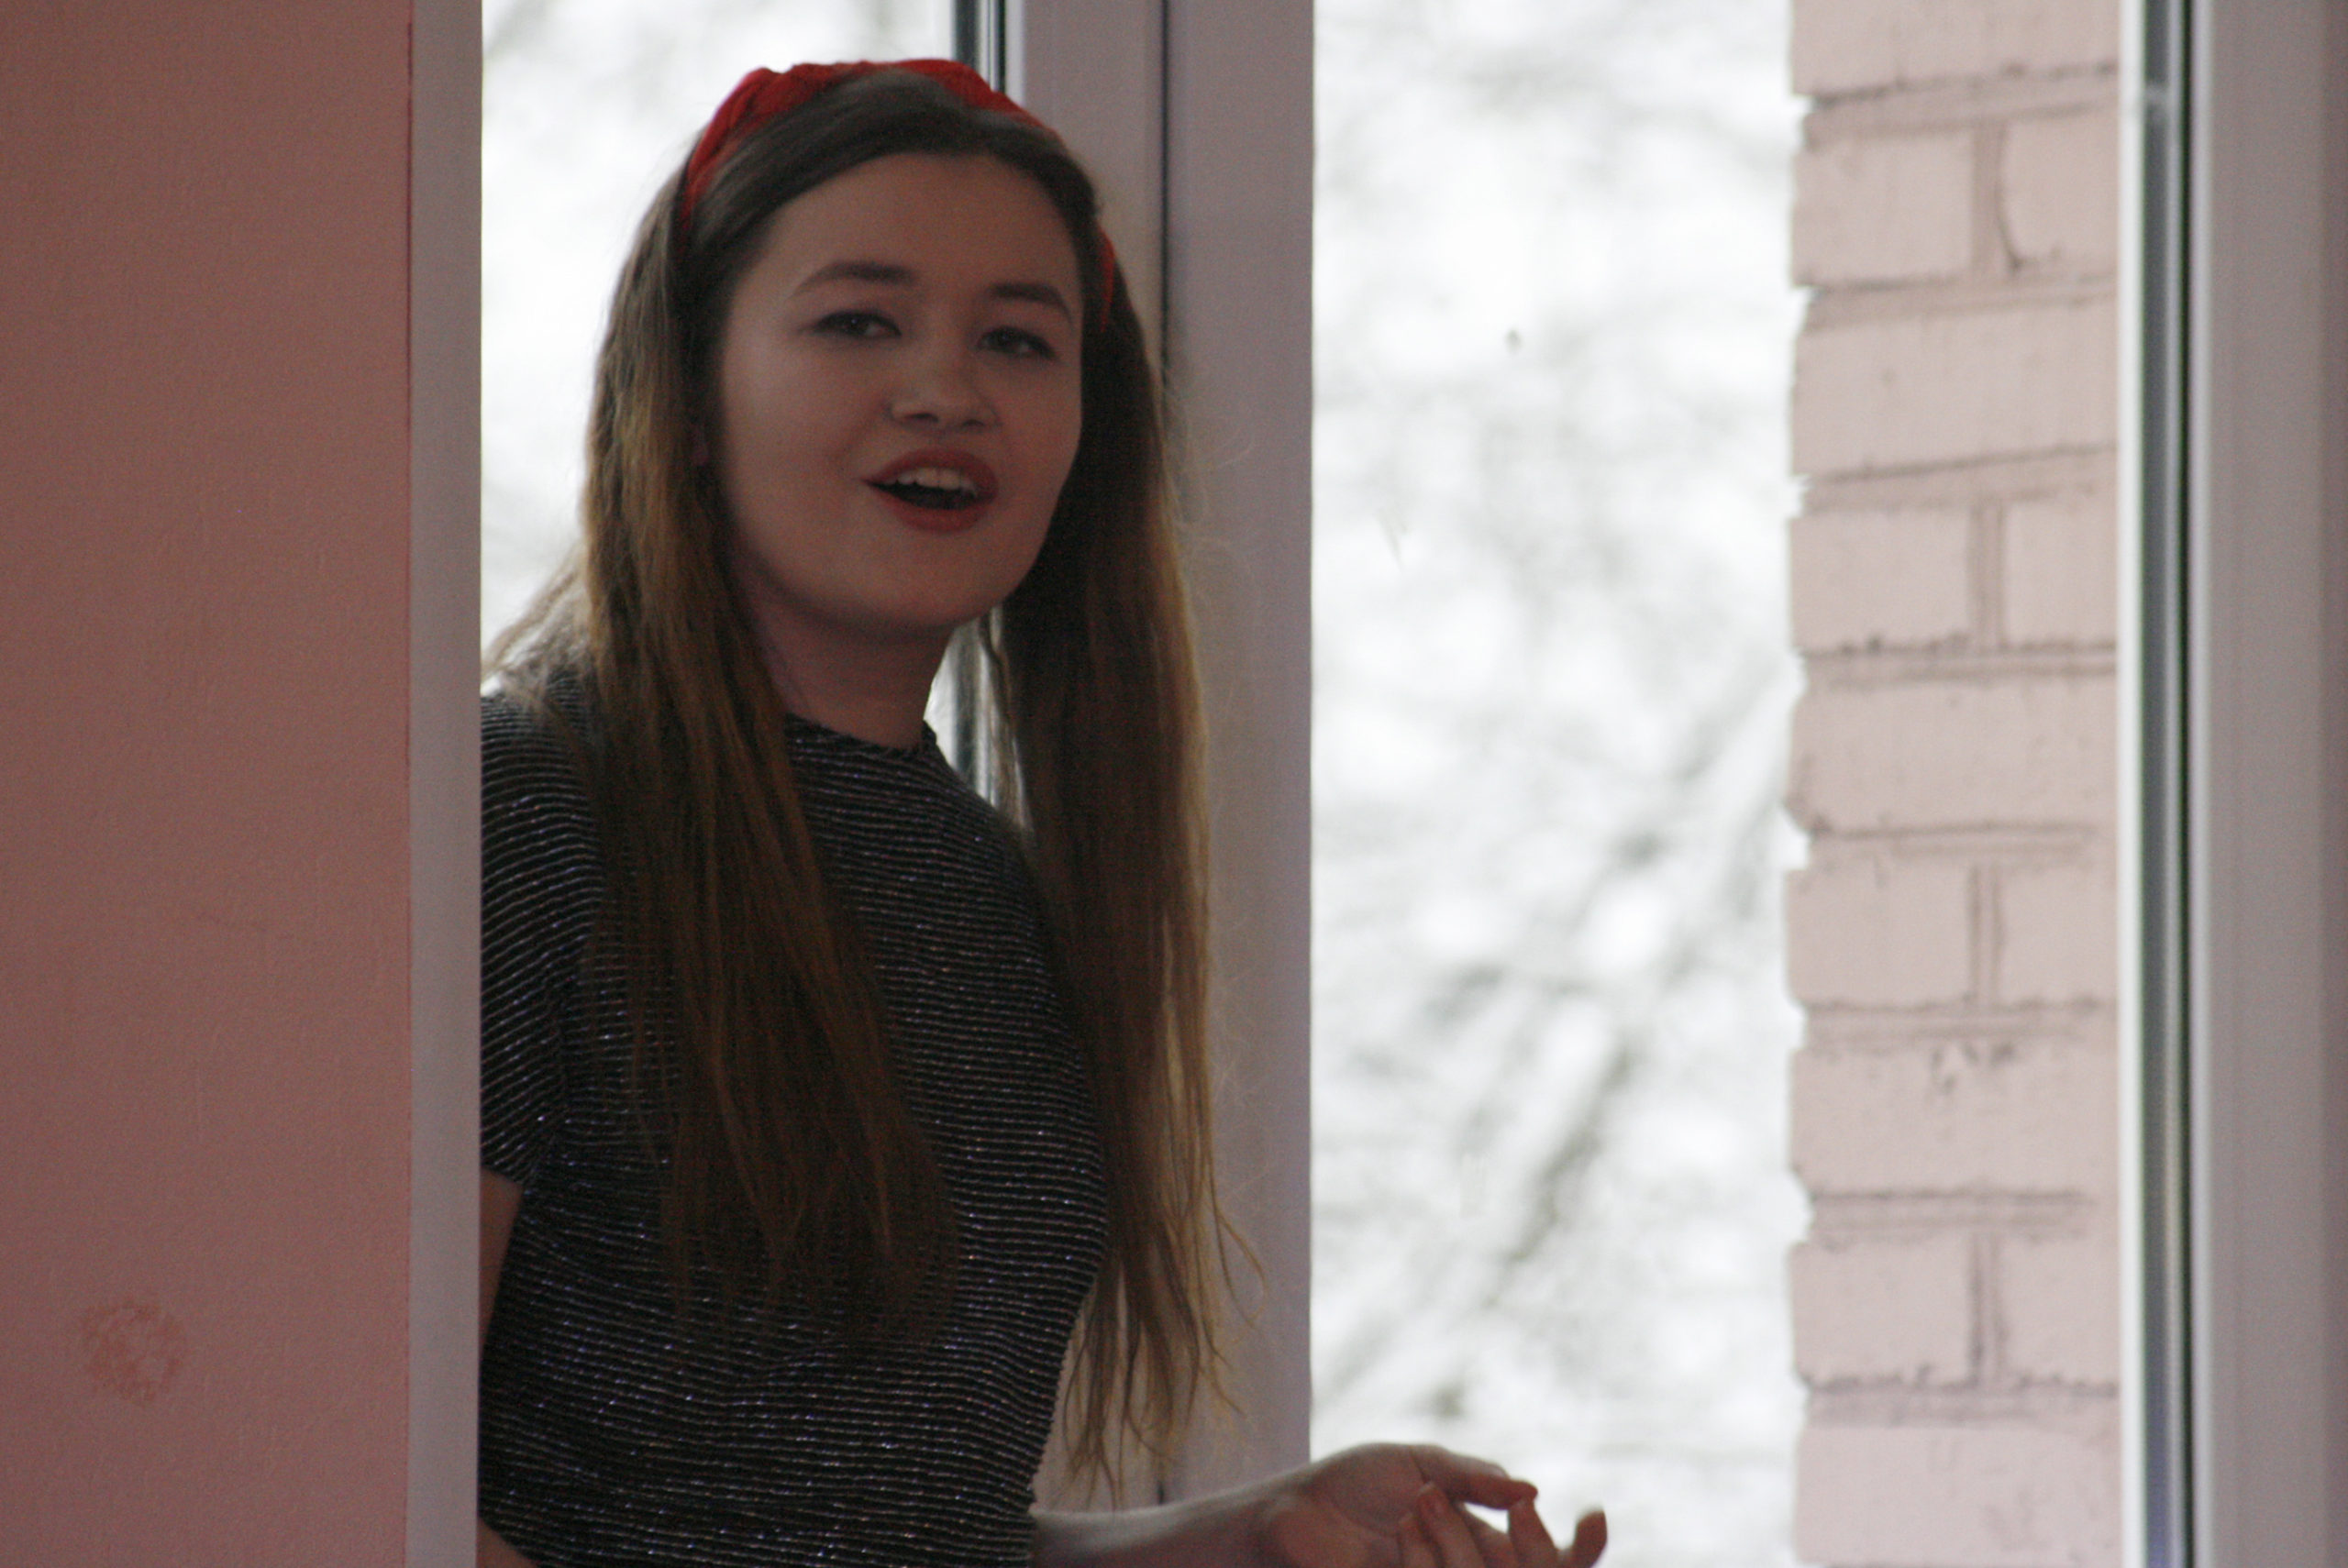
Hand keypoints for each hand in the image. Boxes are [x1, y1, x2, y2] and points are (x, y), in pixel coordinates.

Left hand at [1251, 1443, 1605, 1567]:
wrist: (1291, 1510)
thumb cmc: (1354, 1483)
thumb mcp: (1417, 1463)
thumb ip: (1472, 1476)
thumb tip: (1532, 1489)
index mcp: (1480, 1538)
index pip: (1547, 1556)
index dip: (1581, 1547)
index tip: (1595, 1516)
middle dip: (1529, 1550)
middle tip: (1476, 1513)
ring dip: (1452, 1546)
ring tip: (1409, 1510)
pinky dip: (1428, 1561)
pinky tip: (1400, 1529)